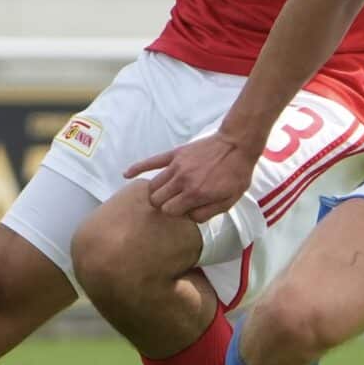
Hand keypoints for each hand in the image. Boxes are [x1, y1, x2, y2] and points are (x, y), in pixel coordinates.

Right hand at [124, 132, 259, 222]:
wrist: (236, 145)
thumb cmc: (235, 175)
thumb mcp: (228, 201)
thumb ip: (206, 213)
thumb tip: (188, 219)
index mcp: (195, 194)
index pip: (169, 211)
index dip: (174, 214)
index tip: (181, 211)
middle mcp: (182, 180)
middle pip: (156, 199)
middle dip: (161, 205)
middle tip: (170, 204)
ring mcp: (176, 166)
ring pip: (152, 185)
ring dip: (154, 192)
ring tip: (161, 195)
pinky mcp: (175, 154)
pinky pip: (151, 161)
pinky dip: (137, 168)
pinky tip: (126, 174)